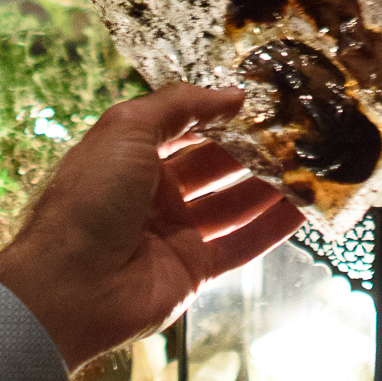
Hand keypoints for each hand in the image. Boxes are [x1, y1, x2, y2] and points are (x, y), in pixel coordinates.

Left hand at [0, 85, 299, 372]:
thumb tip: (231, 93)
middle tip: (297, 133)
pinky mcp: (194, 270)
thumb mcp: (126, 129)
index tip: (262, 101)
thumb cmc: (89, 200)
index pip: (185, 129)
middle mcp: (154, 193)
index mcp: (131, 156)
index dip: (220, 115)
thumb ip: (178, 105)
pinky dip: (272, 228)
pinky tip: (305, 209)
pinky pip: (241, 245)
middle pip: (214, 166)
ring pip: (233, 205)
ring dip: (270, 186)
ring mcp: (175, 233)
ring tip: (311, 164)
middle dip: (252, 150)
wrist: (71, 286)